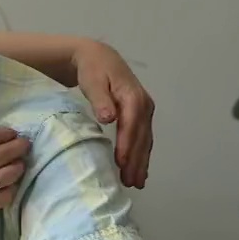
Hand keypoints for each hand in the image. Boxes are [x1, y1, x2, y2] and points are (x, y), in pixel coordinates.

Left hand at [72, 42, 154, 188]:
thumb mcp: (93, 82)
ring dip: (142, 161)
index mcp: (133, 97)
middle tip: (131, 182)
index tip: (122, 163)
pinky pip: (144, 137)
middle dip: (137, 160)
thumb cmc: (93, 70)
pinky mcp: (141, 115)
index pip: (131, 124)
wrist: (99, 57)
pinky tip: (139, 170)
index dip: (127, 144)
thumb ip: (100, 99)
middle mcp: (143, 105)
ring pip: (145, 139)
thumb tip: (109, 117)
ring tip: (136, 182)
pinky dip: (142, 154)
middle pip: (142, 136)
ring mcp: (145, 110)